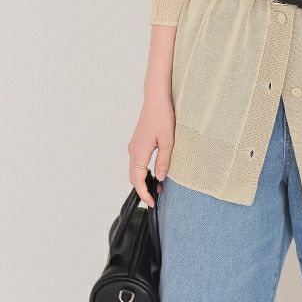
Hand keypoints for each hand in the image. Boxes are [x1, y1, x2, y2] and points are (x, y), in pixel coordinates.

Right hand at [127, 92, 174, 206]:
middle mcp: (133, 150)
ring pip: (135, 169)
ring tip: (159, 185)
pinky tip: (155, 171)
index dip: (144, 193)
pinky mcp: (138, 141)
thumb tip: (160, 178)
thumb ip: (163, 161)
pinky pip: (137, 161)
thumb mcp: (168, 141)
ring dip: (144, 179)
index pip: (137, 180)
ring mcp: (134, 145)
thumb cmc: (163, 116)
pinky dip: (144, 170)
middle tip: (157, 196)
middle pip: (134, 177)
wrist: (157, 98)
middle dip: (144, 189)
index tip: (152, 202)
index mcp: (139, 152)